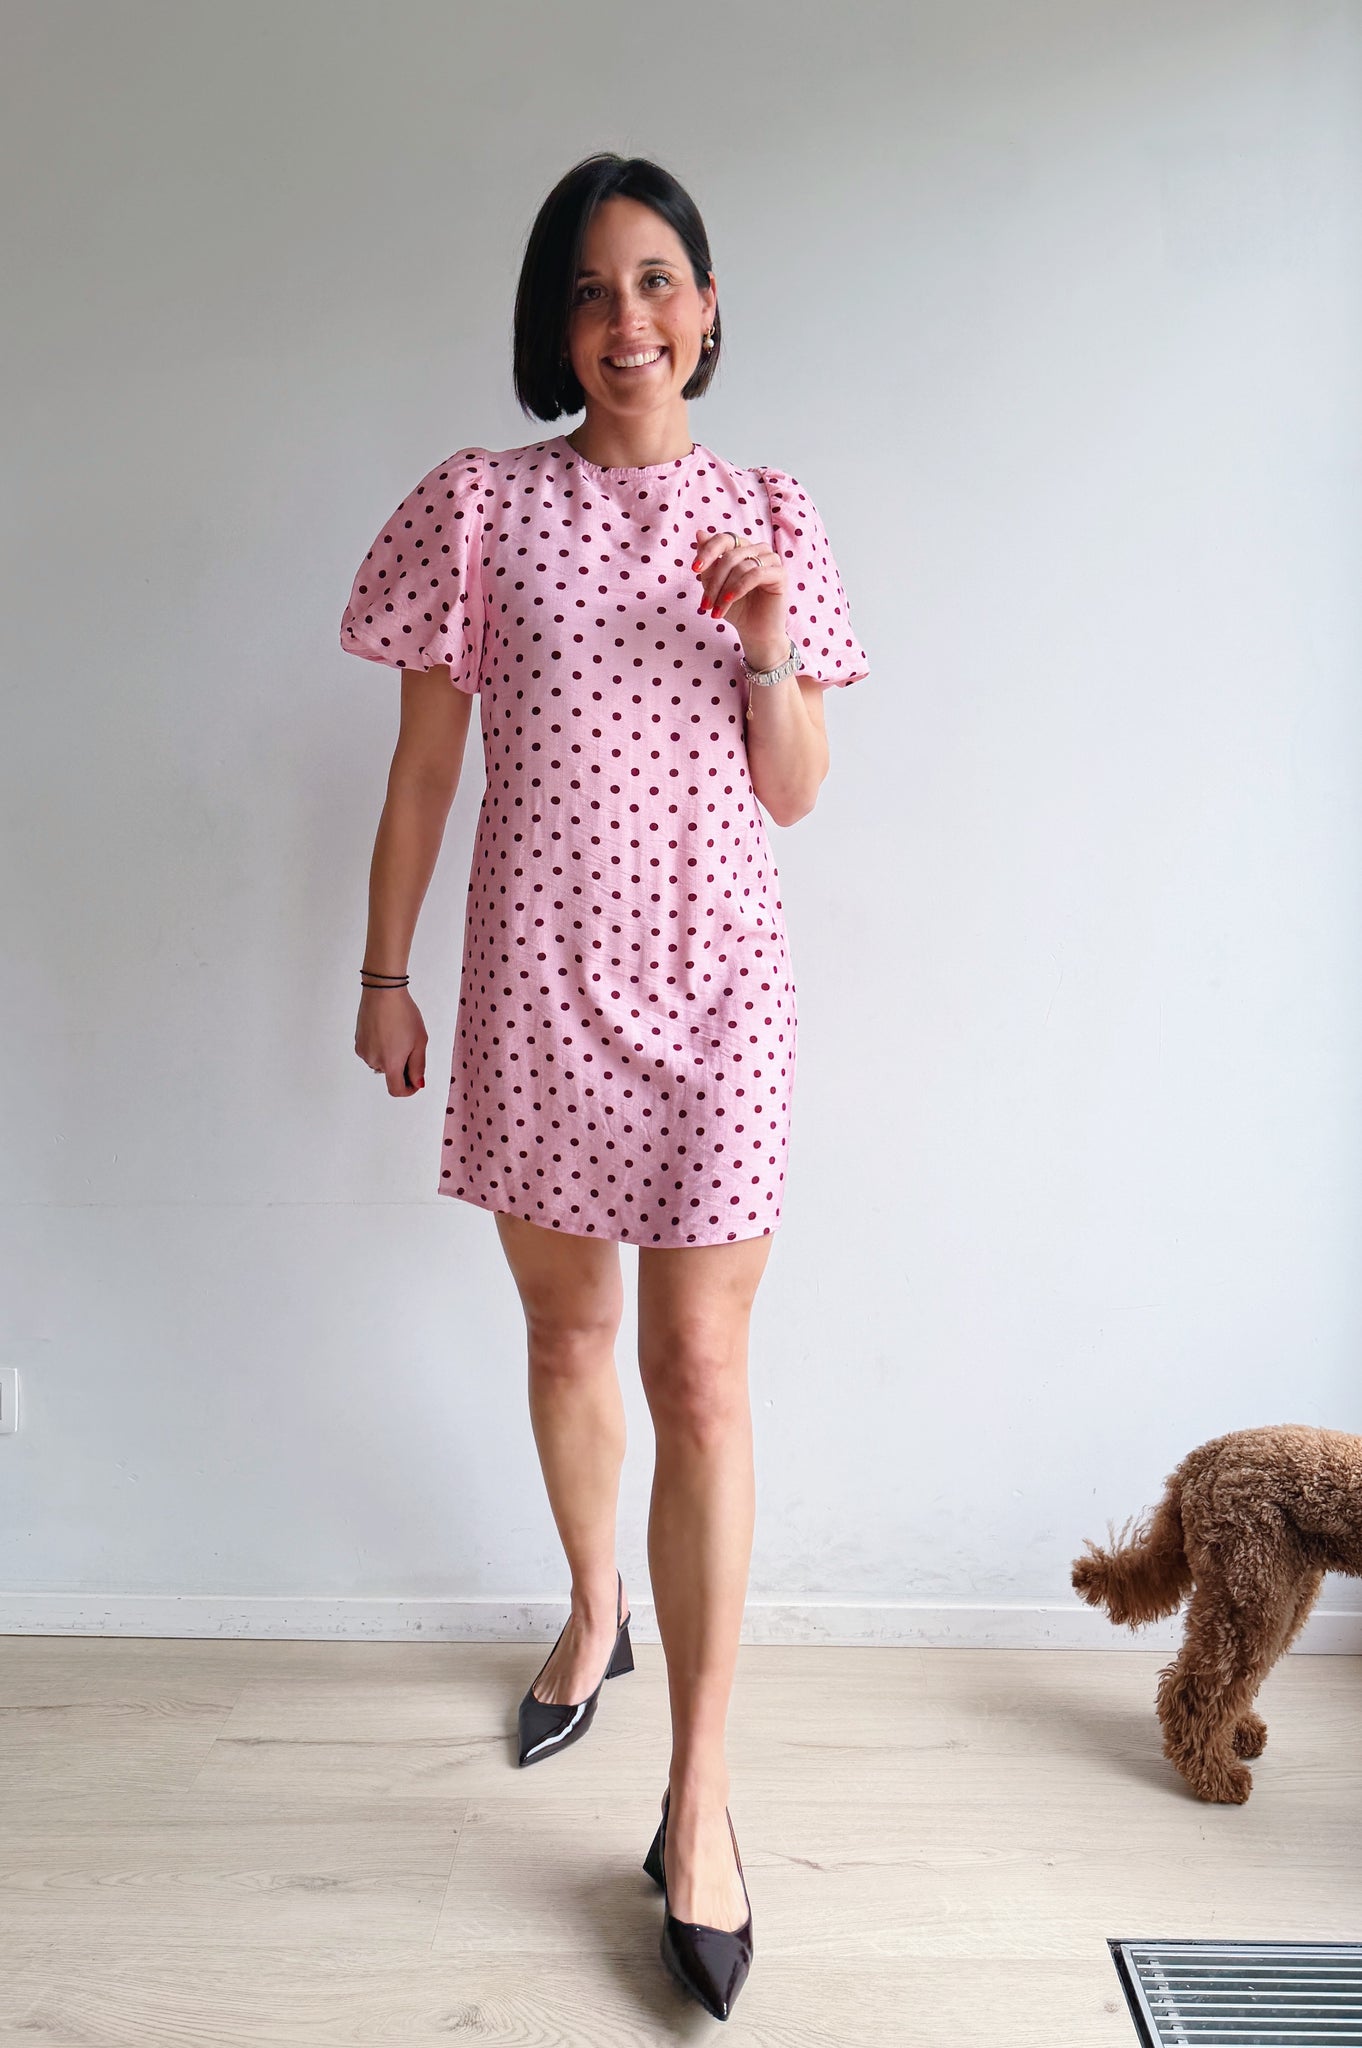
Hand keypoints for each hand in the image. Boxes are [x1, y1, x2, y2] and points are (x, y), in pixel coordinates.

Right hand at [355, 985, 426, 1096]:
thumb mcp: (419, 1041)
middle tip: (410, 1046)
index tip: (415, 1081)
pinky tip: (386, 1030)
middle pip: (389, 1074)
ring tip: (398, 1034)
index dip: (408, 1090)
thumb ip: (418, 1066)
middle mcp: (374, 1060)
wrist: (383, 992)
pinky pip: (371, 1052)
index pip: (396, 1090)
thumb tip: (418, 1084)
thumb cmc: (404, 1014)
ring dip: (390, 1056)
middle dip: (401, 1066)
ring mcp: (364, 1051)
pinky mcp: (358, 1041)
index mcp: (390, 1063)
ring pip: (380, 1062)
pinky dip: (380, 1047)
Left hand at [692, 528, 787, 664]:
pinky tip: (728, 601)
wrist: (754, 631)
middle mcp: (758, 549)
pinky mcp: (780, 573)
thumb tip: (699, 532)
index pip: (724, 539)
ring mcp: (771, 559)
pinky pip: (755, 574)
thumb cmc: (736, 608)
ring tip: (715, 610)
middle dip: (714, 582)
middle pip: (730, 556)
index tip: (694, 569)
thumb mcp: (715, 584)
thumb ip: (708, 561)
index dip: (708, 551)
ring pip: (741, 566)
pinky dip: (738, 588)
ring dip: (724, 591)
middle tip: (705, 604)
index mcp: (743, 548)